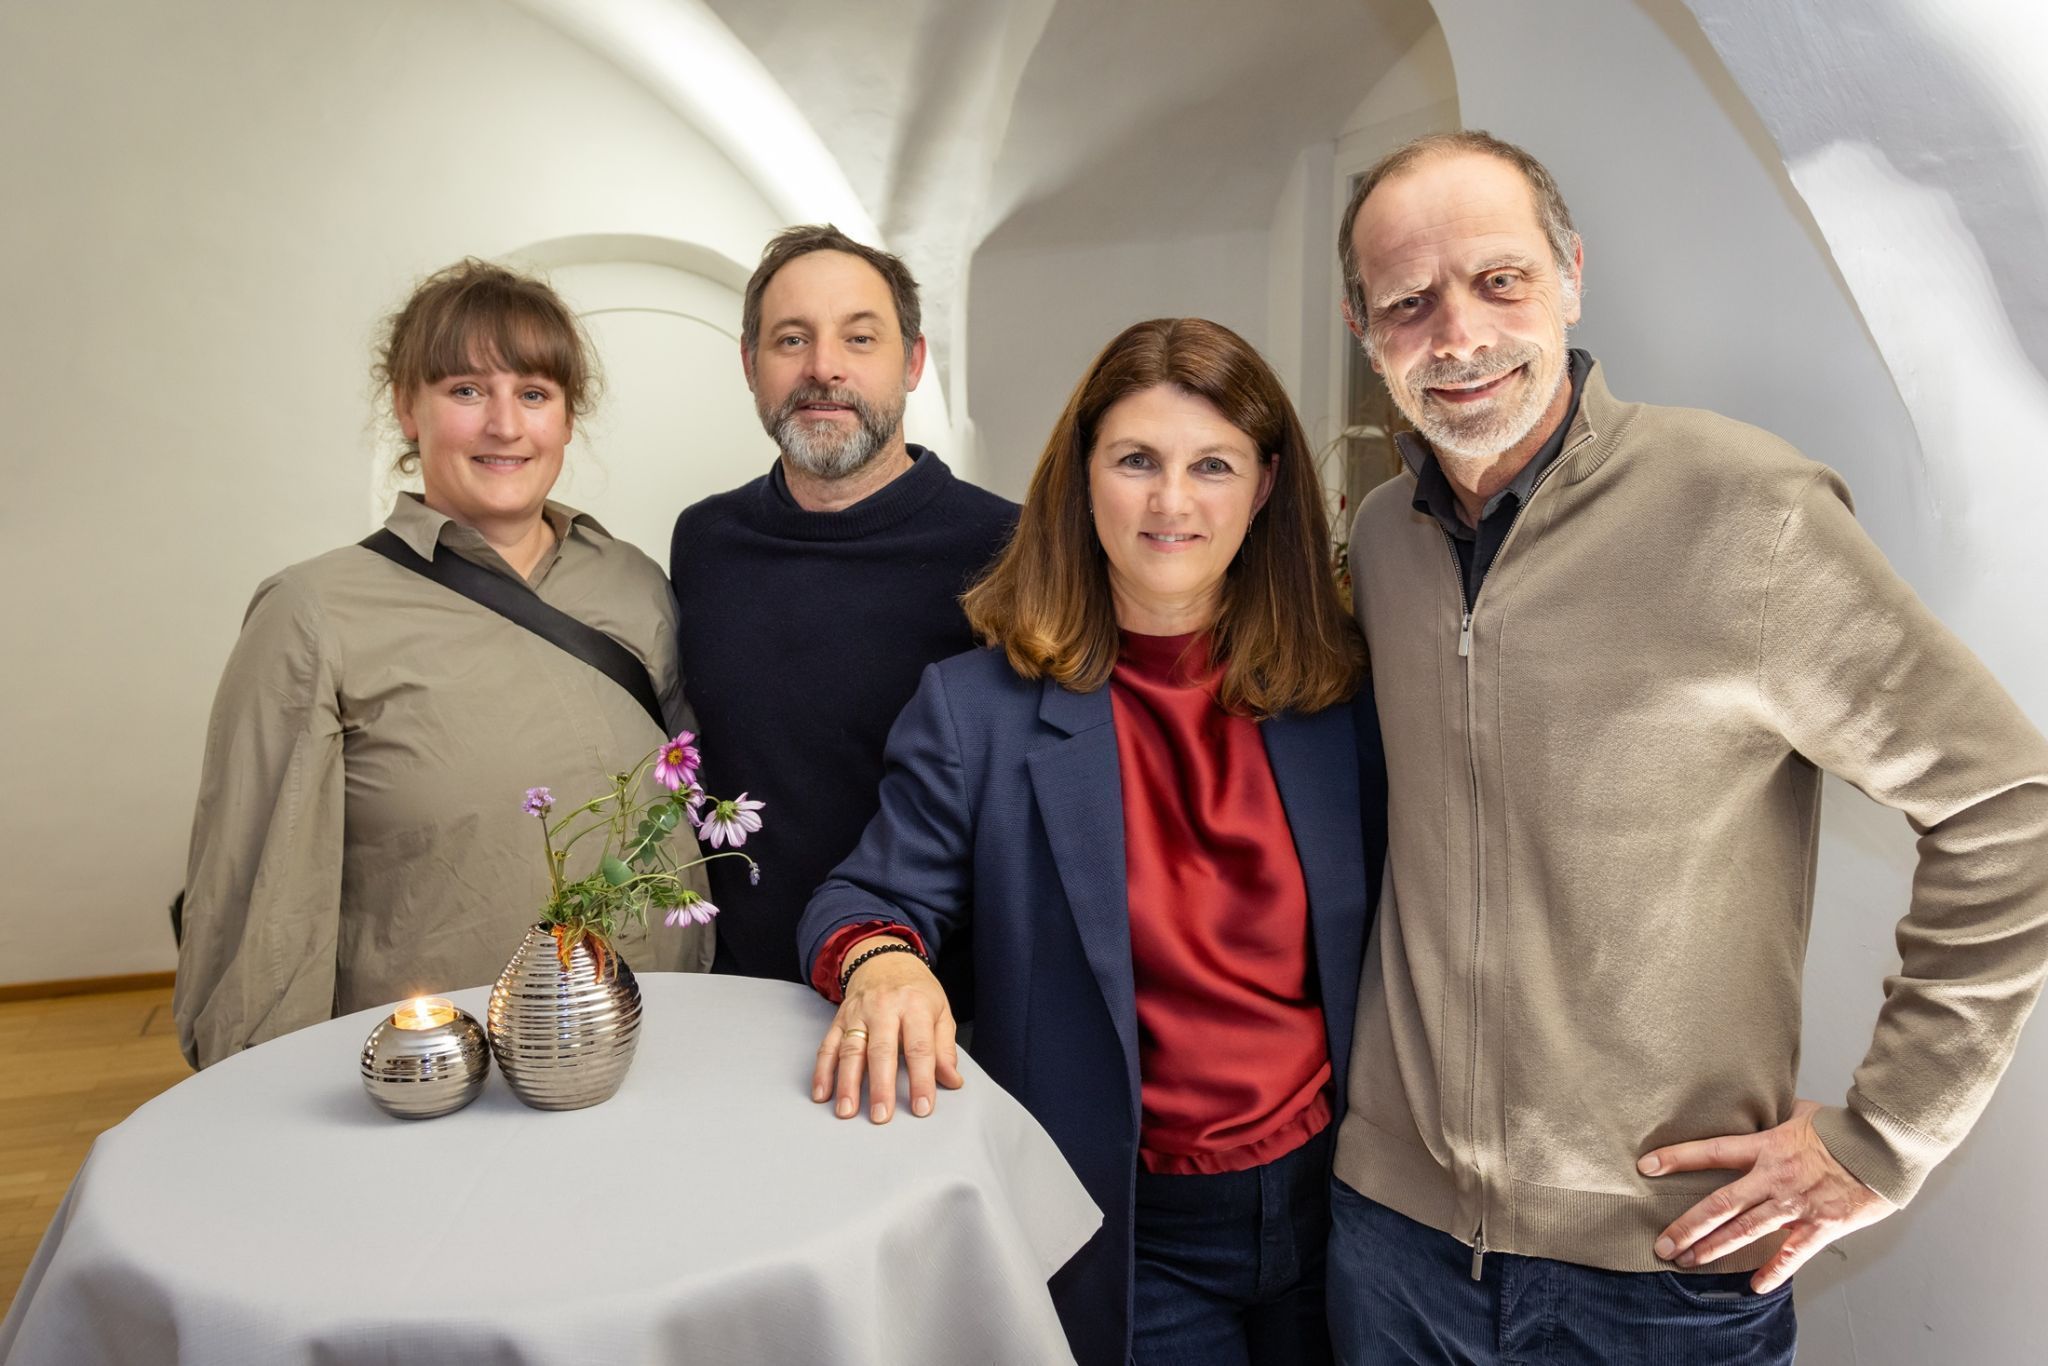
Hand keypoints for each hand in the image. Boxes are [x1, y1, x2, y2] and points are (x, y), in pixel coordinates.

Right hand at [810, 940, 961, 1123]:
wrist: (883, 959)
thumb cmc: (916, 990)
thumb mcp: (940, 1011)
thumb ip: (945, 1047)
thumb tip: (951, 1080)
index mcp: (914, 1005)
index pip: (920, 1047)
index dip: (921, 1079)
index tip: (922, 1107)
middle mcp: (883, 1008)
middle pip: (881, 1050)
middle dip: (880, 1086)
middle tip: (881, 1115)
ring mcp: (857, 1013)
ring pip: (850, 1050)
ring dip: (846, 1083)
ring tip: (847, 1111)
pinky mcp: (839, 1019)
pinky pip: (827, 1046)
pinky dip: (822, 1071)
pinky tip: (822, 1093)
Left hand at [1639, 1099, 1896, 1291]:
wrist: (1884, 1147)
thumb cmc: (1845, 1129)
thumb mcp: (1802, 1113)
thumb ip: (1777, 1117)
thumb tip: (1763, 1105)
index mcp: (1766, 1147)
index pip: (1712, 1151)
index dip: (1677, 1158)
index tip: (1647, 1167)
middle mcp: (1773, 1178)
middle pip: (1720, 1204)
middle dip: (1688, 1226)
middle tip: (1662, 1244)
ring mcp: (1795, 1205)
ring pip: (1745, 1231)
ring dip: (1714, 1249)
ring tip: (1688, 1262)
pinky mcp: (1821, 1226)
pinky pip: (1792, 1253)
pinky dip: (1774, 1272)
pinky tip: (1754, 1287)